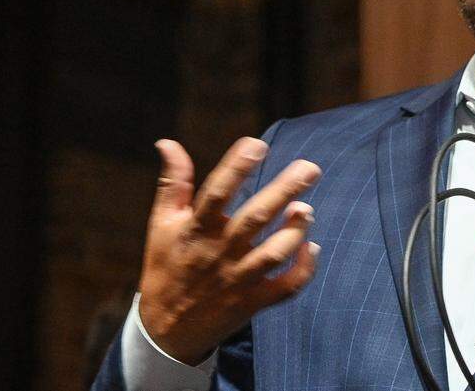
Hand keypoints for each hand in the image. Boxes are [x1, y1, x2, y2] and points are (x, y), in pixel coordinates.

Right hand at [137, 137, 320, 364]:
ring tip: (307, 209)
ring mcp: (238, 279)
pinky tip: (313, 246)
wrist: (165, 331)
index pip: (216, 193)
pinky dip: (303, 269)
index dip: (236, 167)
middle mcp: (219, 252)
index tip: (257, 144)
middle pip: (254, 219)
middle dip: (283, 191)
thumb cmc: (166, 266)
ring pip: (272, 254)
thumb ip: (173, 183)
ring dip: (293, 232)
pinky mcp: (253, 301)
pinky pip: (285, 287)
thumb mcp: (161, 224)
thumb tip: (168, 142)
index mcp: (196, 229)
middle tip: (310, 168)